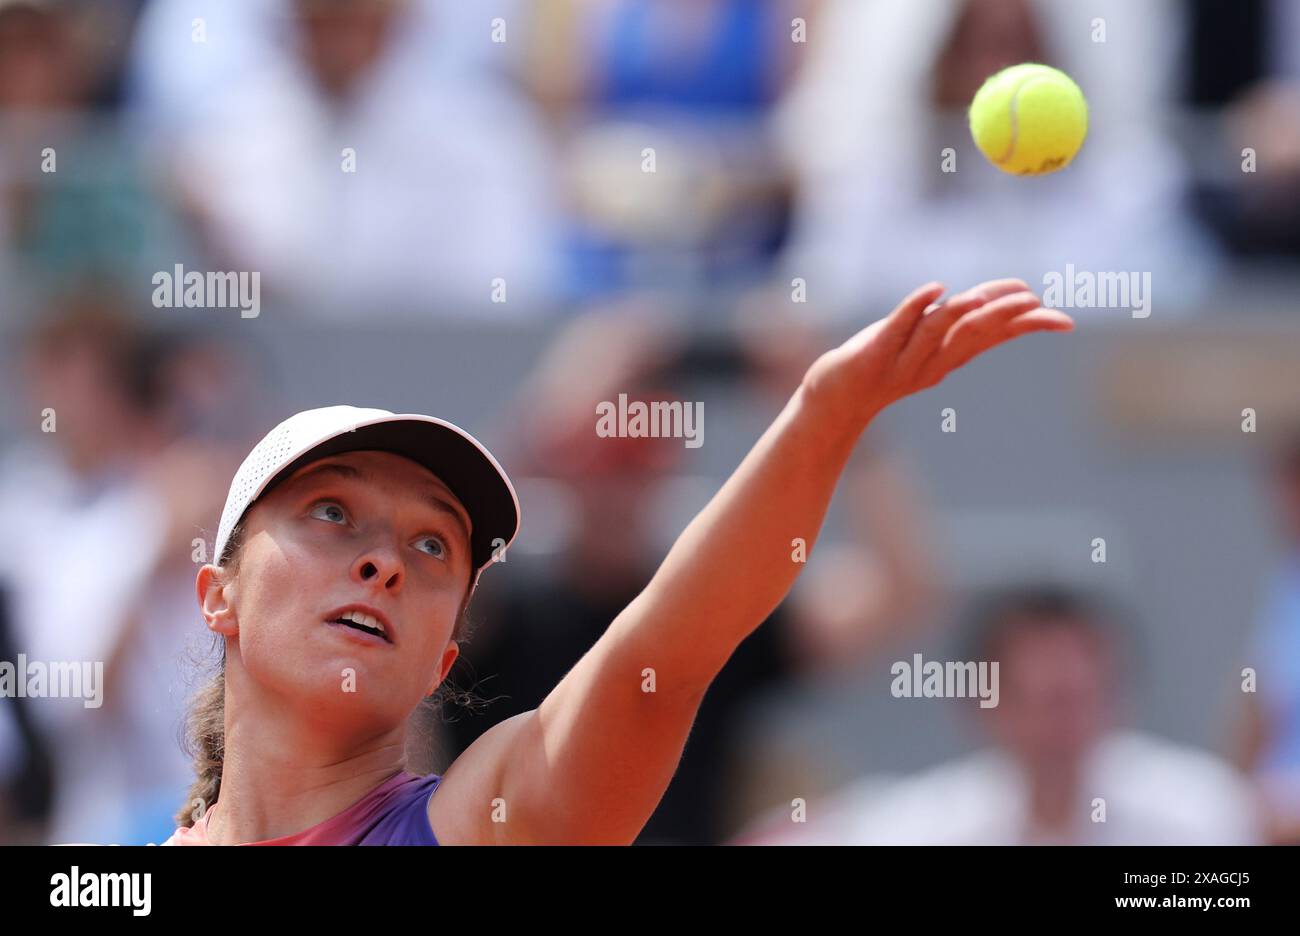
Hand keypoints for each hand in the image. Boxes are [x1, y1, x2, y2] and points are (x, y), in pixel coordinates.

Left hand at [801, 279, 1073, 429]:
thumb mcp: (927, 343)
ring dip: (962, 313)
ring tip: (985, 297)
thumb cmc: (885, 363)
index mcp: (950, 357)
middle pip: (973, 334)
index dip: (1028, 326)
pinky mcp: (875, 352)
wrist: (837, 399)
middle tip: (1036, 304)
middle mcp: (932, 360)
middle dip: (1005, 317)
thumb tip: (997, 298)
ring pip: (938, 332)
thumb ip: (959, 322)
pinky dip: (916, 307)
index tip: (1065, 321)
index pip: (995, 337)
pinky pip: (897, 326)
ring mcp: (903, 357)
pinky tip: (935, 289)